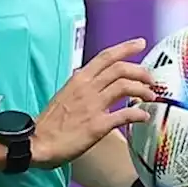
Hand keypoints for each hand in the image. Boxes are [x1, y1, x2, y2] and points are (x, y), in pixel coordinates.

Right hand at [32, 40, 154, 168]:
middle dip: (141, 71)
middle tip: (151, 79)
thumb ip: (83, 87)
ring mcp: (93, 106)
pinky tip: (144, 116)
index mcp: (79, 79)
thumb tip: (99, 84)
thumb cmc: (51, 122)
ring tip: (150, 97)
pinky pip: (124, 115)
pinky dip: (138, 114)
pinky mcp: (97, 125)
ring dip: (142, 90)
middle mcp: (87, 88)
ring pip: (125, 87)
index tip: (140, 43)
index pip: (106, 57)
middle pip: (121, 69)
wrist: (37, 143)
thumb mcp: (65, 94)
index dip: (126, 48)